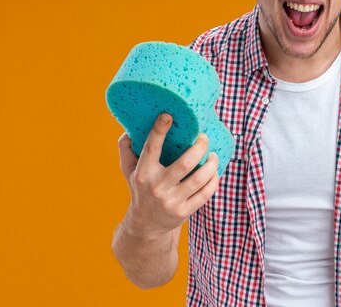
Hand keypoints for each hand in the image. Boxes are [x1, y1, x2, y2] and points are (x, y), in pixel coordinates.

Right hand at [118, 113, 218, 238]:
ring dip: (211, 164)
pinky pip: (205, 194)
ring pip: (199, 179)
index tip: (168, 116)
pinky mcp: (184, 212)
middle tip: (204, 137)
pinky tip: (214, 172)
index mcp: (143, 173)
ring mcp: (172, 201)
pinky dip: (213, 180)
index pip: (151, 147)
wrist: (145, 225)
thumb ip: (126, 148)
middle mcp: (157, 187)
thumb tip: (130, 127)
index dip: (159, 130)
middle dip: (199, 146)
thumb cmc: (140, 189)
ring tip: (213, 155)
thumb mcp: (129, 170)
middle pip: (185, 163)